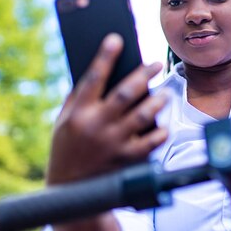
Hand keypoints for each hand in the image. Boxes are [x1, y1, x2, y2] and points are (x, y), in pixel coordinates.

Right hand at [47, 33, 168, 184]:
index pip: (94, 78)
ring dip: (158, 101)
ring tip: (166, 93)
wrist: (69, 191)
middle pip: (126, 93)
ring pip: (143, 115)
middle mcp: (96, 126)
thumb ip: (79, 98)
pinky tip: (164, 124)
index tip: (116, 38)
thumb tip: (99, 69)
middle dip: (143, 75)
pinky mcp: (126, 159)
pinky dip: (160, 131)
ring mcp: (113, 144)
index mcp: (78, 113)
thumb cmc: (67, 147)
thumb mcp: (63, 121)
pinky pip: (151, 142)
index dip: (105, 56)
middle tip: (155, 64)